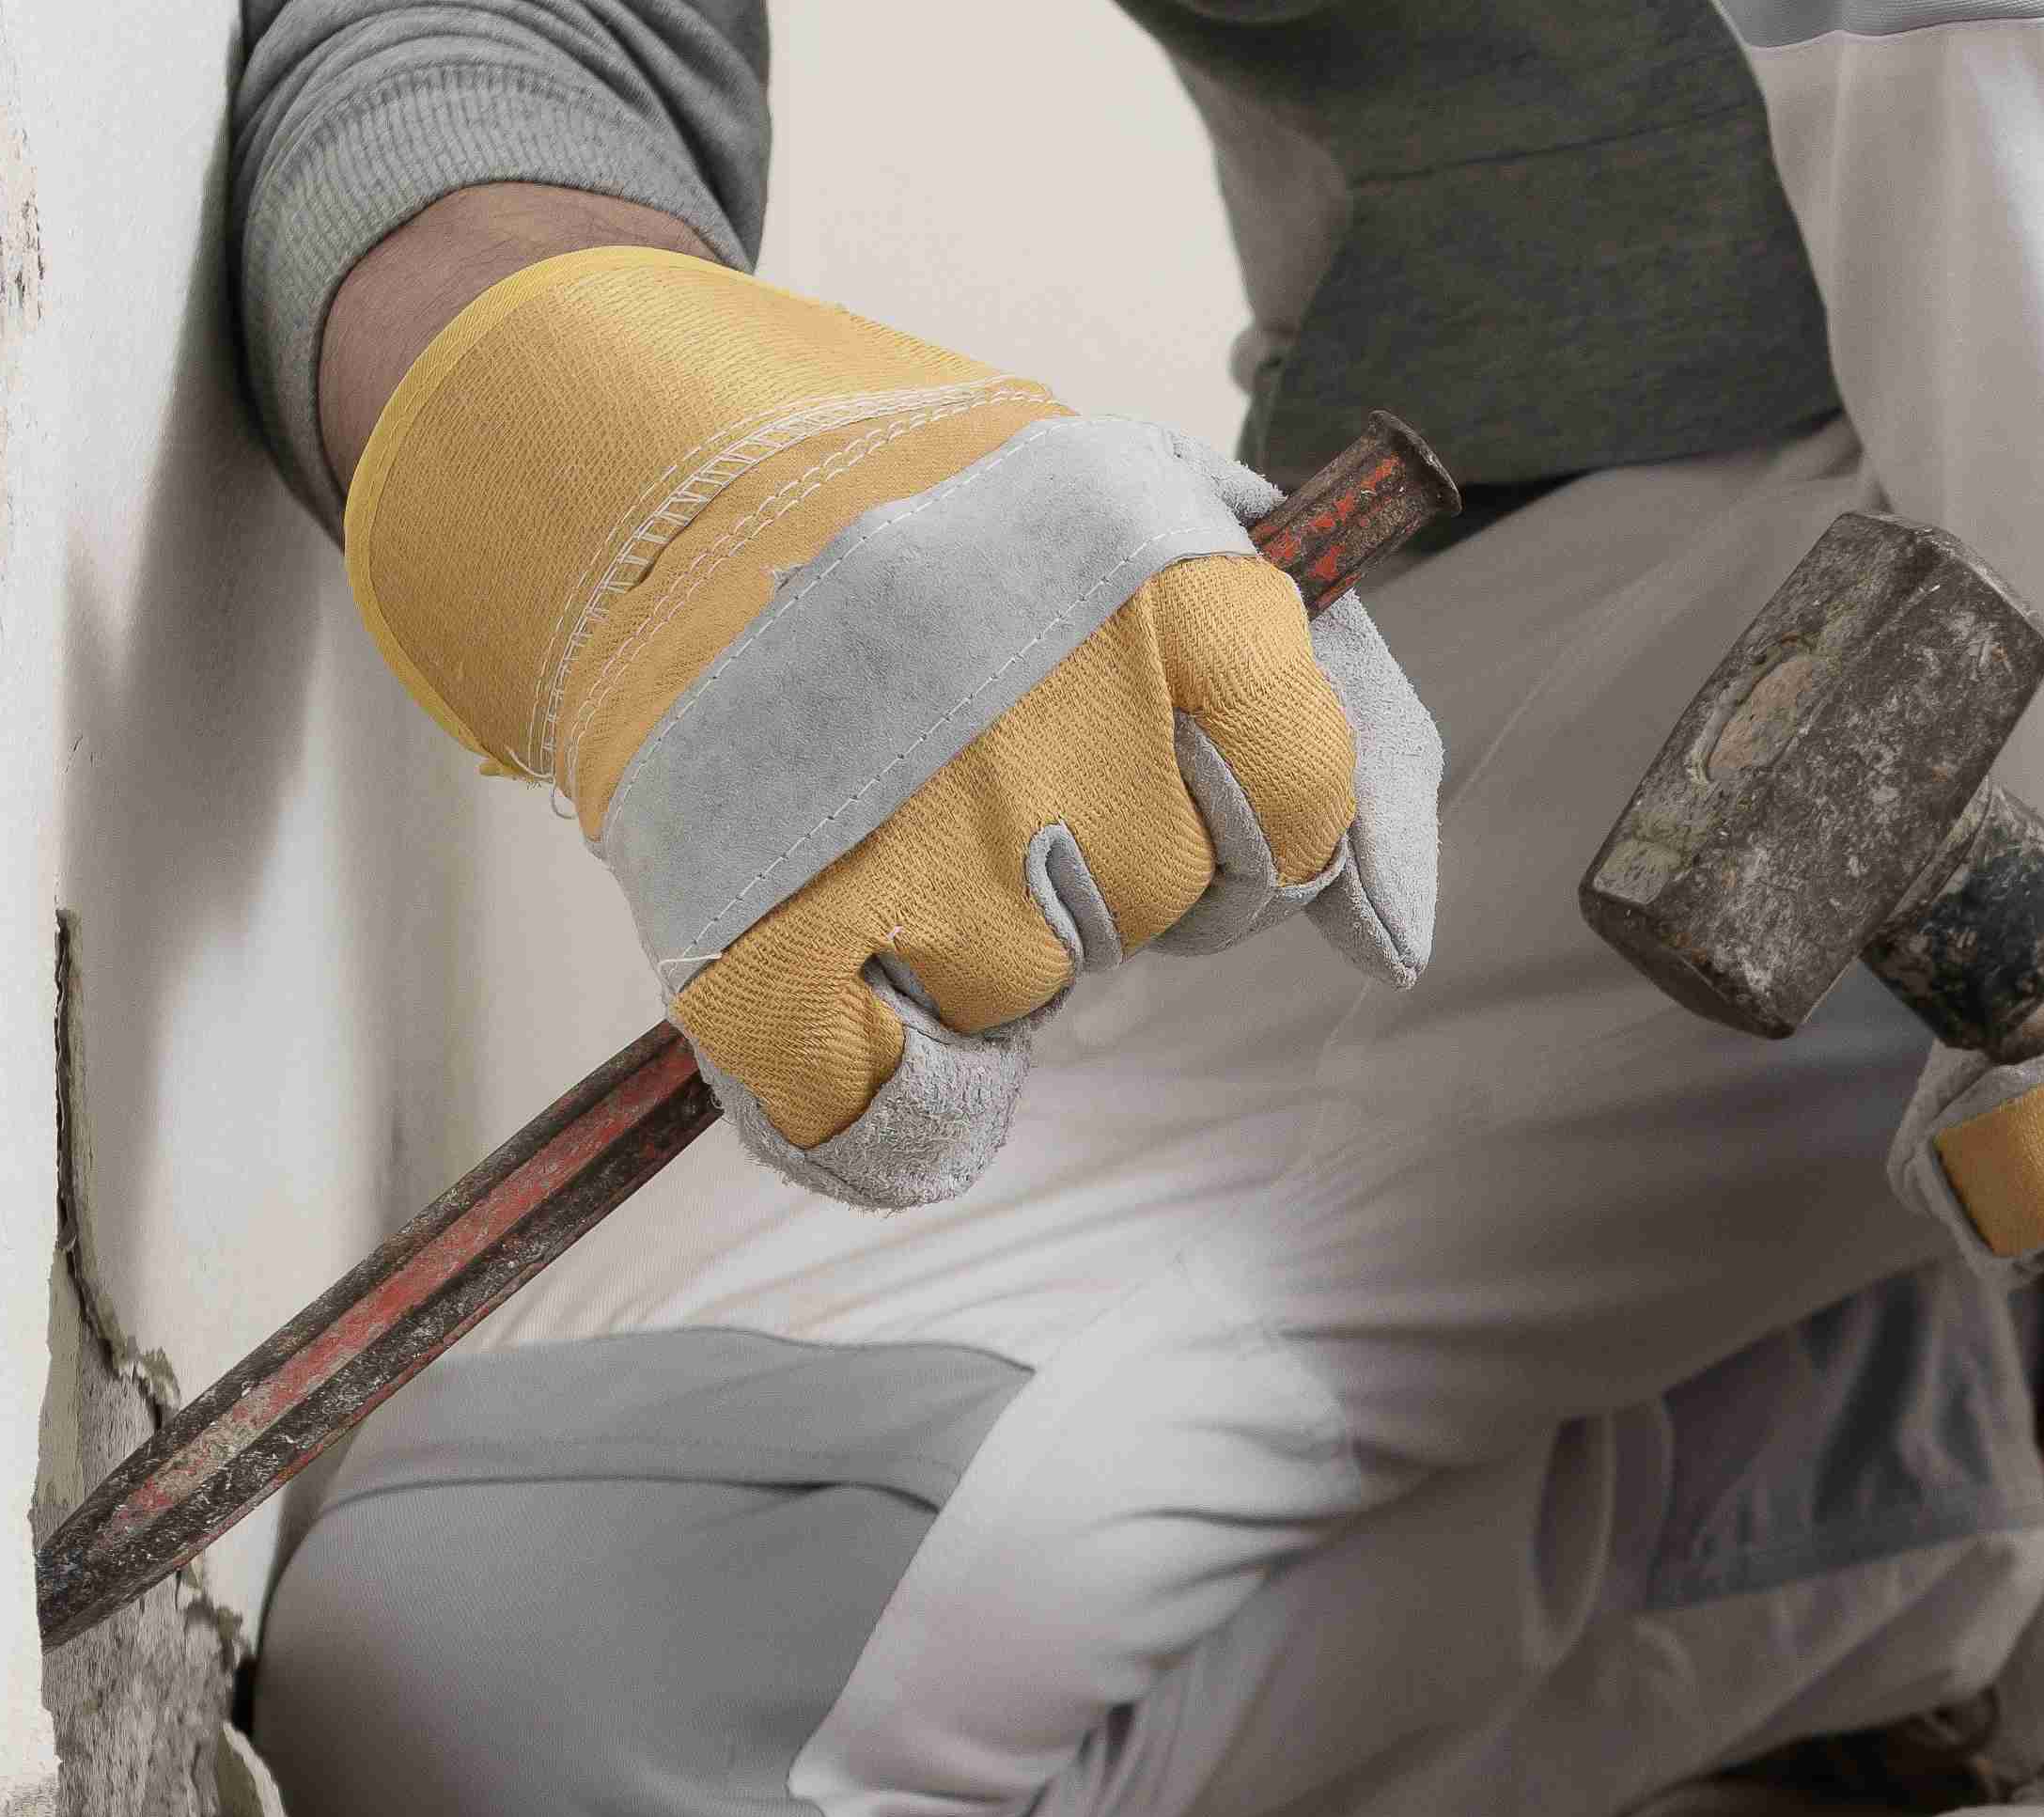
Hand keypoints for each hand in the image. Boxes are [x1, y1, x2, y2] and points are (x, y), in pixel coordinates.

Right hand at [343, 249, 1438, 1205]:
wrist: (652, 481)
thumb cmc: (945, 535)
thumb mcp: (1149, 528)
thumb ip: (1310, 704)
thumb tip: (1391, 939)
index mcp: (1154, 562)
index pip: (1302, 797)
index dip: (1255, 821)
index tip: (1191, 785)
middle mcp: (1042, 690)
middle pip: (1163, 903)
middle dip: (1101, 866)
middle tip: (986, 762)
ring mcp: (902, 814)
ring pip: (1027, 990)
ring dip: (975, 940)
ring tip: (886, 810)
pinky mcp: (762, 925)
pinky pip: (878, 1106)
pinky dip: (887, 1102)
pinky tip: (861, 1010)